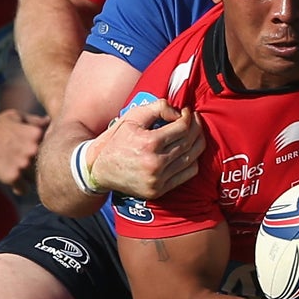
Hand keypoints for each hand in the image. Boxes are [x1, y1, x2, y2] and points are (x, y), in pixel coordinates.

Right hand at [0, 108, 45, 185]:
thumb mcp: (16, 117)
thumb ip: (34, 121)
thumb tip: (48, 122)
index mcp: (37, 134)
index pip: (50, 149)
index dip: (42, 152)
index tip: (31, 151)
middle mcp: (34, 150)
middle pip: (43, 165)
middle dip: (34, 165)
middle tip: (21, 162)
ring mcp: (24, 164)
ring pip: (34, 178)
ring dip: (26, 177)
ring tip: (14, 170)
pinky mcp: (13, 176)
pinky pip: (24, 189)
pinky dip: (19, 188)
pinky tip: (13, 182)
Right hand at [87, 102, 204, 198]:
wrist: (101, 170)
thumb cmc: (118, 141)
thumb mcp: (132, 118)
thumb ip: (157, 108)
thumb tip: (179, 112)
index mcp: (149, 143)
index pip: (182, 127)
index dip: (189, 117)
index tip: (188, 112)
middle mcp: (155, 163)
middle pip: (189, 142)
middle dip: (196, 127)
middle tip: (195, 120)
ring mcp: (158, 179)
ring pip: (192, 158)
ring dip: (198, 143)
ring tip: (195, 133)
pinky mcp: (159, 190)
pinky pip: (187, 174)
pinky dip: (193, 161)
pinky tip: (189, 151)